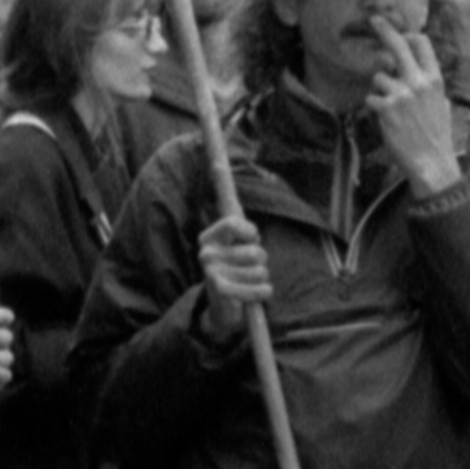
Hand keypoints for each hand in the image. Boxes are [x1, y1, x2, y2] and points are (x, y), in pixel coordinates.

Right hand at [196, 213, 273, 341]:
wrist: (223, 304)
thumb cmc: (235, 263)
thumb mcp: (233, 235)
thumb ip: (229, 203)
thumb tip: (220, 164)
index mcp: (208, 238)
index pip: (233, 224)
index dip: (250, 233)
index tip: (252, 239)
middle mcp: (206, 254)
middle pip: (254, 251)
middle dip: (261, 259)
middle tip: (250, 266)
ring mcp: (212, 275)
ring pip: (260, 271)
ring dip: (262, 277)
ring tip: (251, 280)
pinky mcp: (222, 293)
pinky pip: (257, 289)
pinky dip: (263, 291)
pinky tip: (260, 292)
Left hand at [368, 25, 459, 195]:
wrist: (432, 163)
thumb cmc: (438, 136)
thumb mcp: (442, 105)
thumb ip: (430, 87)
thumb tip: (421, 76)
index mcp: (435, 80)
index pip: (423, 44)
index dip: (410, 37)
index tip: (403, 34)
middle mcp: (419, 82)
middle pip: (398, 46)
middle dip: (385, 30)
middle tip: (375, 19)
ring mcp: (401, 94)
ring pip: (379, 78)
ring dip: (380, 91)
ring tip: (393, 111)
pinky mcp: (386, 108)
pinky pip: (371, 98)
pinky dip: (375, 108)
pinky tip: (387, 121)